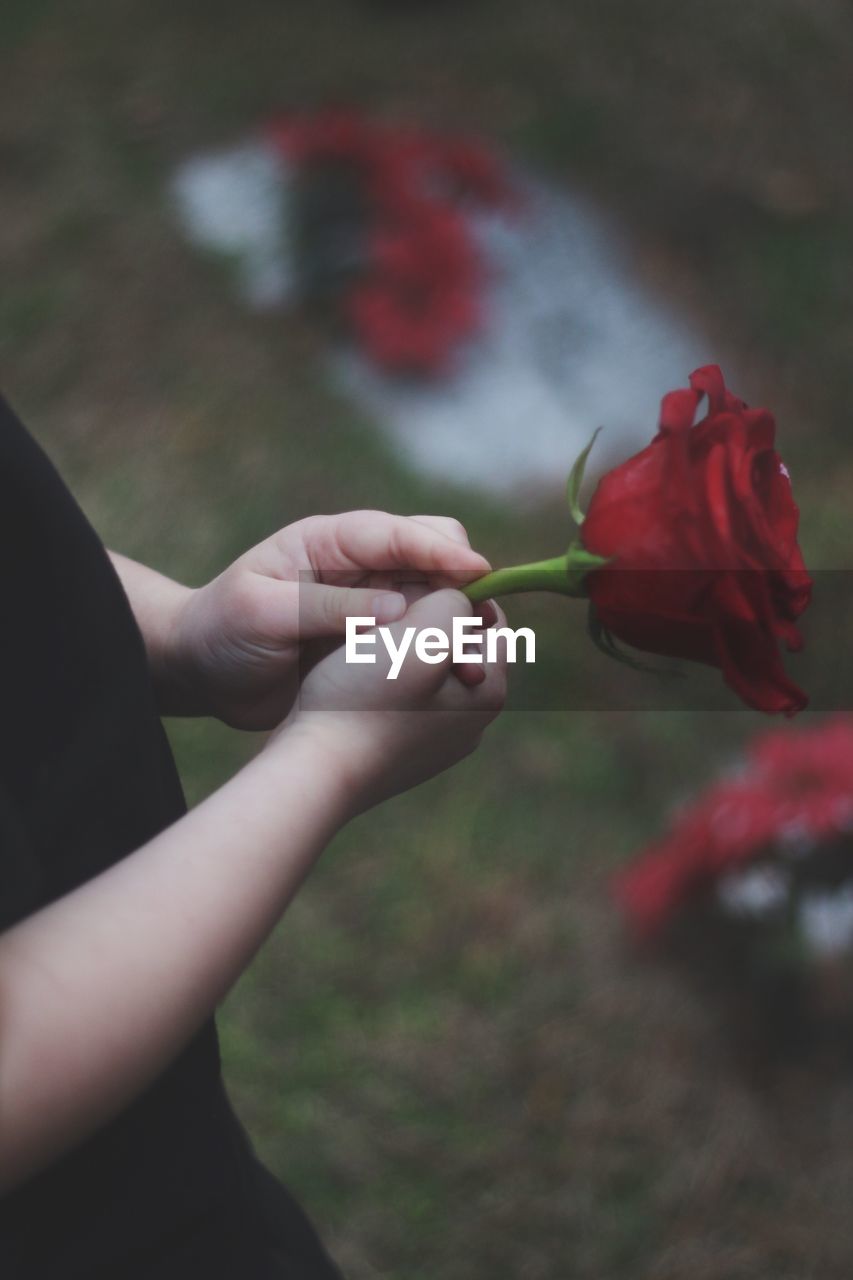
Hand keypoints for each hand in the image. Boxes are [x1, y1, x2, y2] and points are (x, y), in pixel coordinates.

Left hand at [164, 512, 490, 728]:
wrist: (202, 673)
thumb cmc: (222, 631)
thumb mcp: (264, 613)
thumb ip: (328, 607)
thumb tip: (398, 608)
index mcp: (329, 541)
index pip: (396, 533)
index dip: (440, 551)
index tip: (479, 574)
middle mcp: (359, 565)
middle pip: (433, 553)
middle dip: (462, 581)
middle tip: (481, 621)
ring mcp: (372, 601)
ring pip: (439, 596)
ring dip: (461, 619)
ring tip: (474, 653)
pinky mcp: (377, 639)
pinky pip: (426, 634)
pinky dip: (446, 647)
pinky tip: (457, 672)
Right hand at [274, 589, 507, 816]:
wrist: (315, 772)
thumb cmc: (365, 699)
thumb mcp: (421, 634)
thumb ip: (454, 605)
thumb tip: (456, 603)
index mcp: (488, 692)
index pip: (493, 621)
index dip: (456, 595)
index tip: (413, 591)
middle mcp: (472, 723)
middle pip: (460, 647)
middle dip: (427, 624)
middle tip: (384, 620)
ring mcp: (436, 743)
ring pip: (427, 672)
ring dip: (400, 651)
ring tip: (363, 649)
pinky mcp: (401, 754)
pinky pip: (401, 700)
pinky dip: (383, 682)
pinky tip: (353, 682)